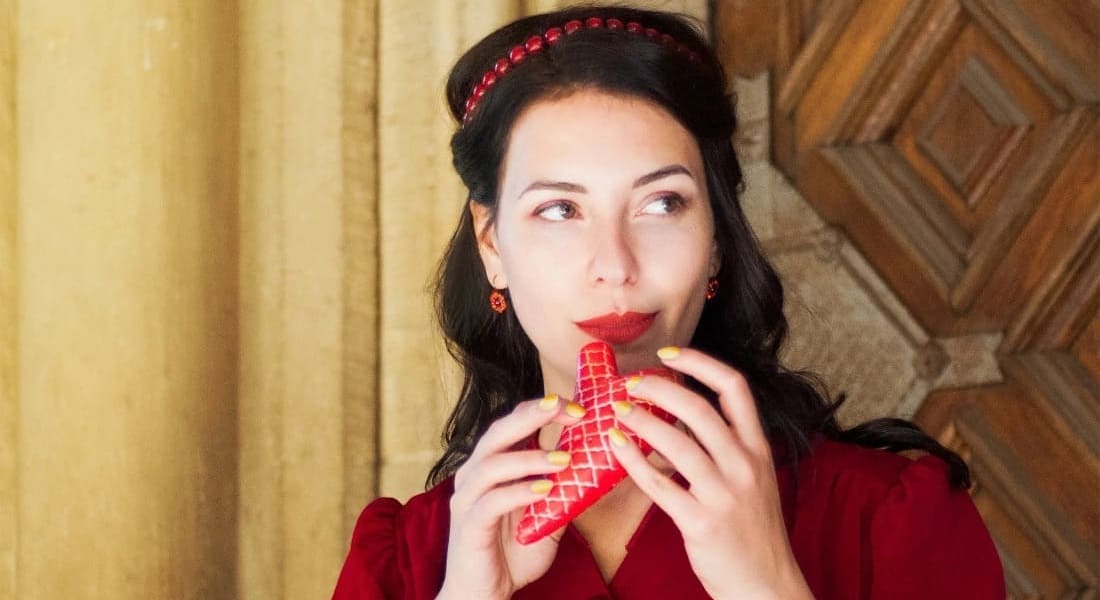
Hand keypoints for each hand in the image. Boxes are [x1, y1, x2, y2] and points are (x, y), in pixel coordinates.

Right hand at [439, 394, 584, 599]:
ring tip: (565, 459)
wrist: (484, 594)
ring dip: (531, 458)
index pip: (512, 423)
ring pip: (492, 464)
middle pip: (498, 432)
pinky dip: (519, 493)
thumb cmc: (514, 551)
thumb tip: (604, 462)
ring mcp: (468, 499)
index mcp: (491, 464)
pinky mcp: (469, 525)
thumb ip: (565, 487)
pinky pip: (491, 502)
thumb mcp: (548, 513)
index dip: (542, 409)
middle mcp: (474, 474)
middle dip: (533, 415)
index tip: (578, 406)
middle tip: (567, 408)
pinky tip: (544, 491)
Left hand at [607, 347, 812, 599]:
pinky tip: (616, 446)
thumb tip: (680, 413)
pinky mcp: (702, 522)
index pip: (735, 387)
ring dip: (641, 420)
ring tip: (618, 411)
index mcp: (759, 448)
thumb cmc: (752, 530)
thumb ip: (726, 447)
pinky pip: (660, 484)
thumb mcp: (752, 479)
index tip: (668, 354)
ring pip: (676, 442)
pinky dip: (633, 460)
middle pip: (699, 408)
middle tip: (631, 383)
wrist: (766, 585)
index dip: (699, 362)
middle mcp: (745, 465)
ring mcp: (724, 494)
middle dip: (659, 388)